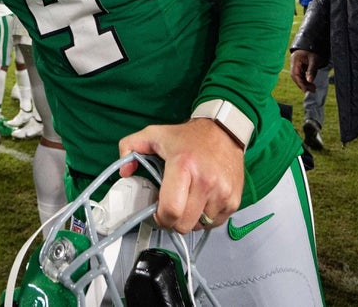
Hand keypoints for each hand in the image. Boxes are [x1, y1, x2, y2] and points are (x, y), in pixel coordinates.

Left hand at [118, 119, 244, 233]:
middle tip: (170, 209)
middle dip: (173, 221)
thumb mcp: (153, 134)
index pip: (171, 210)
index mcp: (183, 166)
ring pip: (200, 226)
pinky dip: (206, 218)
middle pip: (185, 224)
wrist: (223, 131)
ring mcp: (222, 193)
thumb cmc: (188, 137)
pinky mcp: (234, 200)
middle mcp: (206, 182)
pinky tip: (201, 202)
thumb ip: (129, 147)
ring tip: (187, 201)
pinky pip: (215, 223)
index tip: (157, 213)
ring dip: (191, 219)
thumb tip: (124, 172)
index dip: (160, 218)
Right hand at [289, 49, 321, 92]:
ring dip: (305, 83)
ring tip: (313, 89)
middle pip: (296, 77)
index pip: (295, 74)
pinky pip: (301, 75)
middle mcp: (294, 63)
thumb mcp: (314, 60)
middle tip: (312, 90)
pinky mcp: (300, 67)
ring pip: (299, 77)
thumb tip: (309, 81)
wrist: (313, 45)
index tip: (305, 90)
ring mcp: (296, 65)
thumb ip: (311, 70)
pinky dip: (306, 80)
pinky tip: (311, 84)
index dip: (300, 83)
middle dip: (303, 84)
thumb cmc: (313, 51)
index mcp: (295, 60)